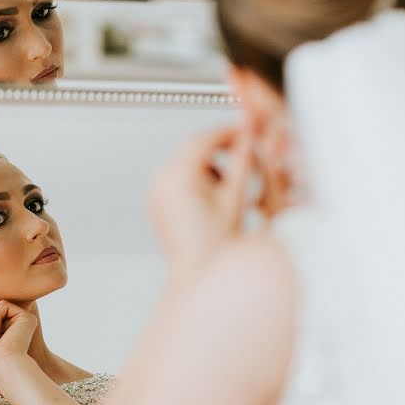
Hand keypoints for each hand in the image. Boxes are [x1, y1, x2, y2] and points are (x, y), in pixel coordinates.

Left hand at [150, 127, 253, 281]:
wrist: (199, 272)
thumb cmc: (216, 245)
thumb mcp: (236, 196)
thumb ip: (243, 160)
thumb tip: (249, 135)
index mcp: (176, 177)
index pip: (202, 139)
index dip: (227, 133)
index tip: (245, 131)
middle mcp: (160, 182)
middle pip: (190, 148)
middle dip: (217, 146)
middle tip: (242, 147)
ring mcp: (155, 193)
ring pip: (183, 162)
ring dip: (207, 162)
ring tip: (232, 176)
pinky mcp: (157, 204)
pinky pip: (175, 178)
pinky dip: (195, 177)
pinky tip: (215, 192)